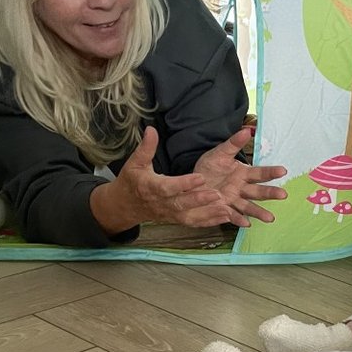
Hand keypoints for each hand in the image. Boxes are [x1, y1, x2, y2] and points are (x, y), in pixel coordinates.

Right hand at [90, 127, 232, 233]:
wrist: (125, 205)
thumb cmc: (131, 181)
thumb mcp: (135, 162)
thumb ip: (146, 147)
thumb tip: (151, 129)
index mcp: (151, 187)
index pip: (169, 187)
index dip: (184, 183)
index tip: (200, 176)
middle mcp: (161, 203)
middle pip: (182, 204)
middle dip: (199, 200)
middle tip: (217, 194)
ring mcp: (169, 214)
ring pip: (190, 216)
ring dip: (208, 214)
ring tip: (226, 209)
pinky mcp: (176, 219)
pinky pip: (193, 223)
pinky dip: (209, 221)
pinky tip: (225, 216)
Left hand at [193, 127, 287, 227]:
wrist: (193, 181)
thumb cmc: (209, 167)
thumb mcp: (220, 153)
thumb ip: (233, 144)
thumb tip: (247, 130)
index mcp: (243, 173)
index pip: (260, 173)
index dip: (271, 172)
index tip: (283, 170)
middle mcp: (242, 188)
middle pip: (258, 192)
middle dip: (270, 193)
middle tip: (283, 195)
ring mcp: (234, 200)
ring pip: (249, 206)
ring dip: (259, 212)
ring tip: (270, 218)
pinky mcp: (224, 209)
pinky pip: (233, 215)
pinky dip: (239, 220)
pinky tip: (247, 224)